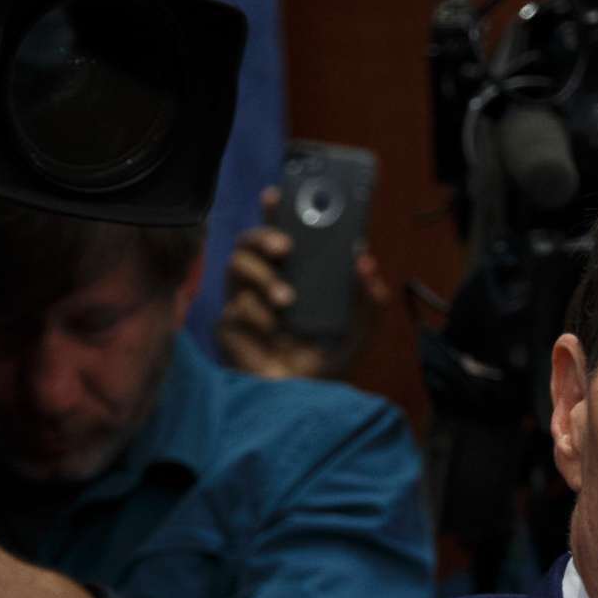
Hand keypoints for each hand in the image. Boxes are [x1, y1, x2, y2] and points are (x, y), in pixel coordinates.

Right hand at [215, 188, 388, 381]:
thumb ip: (369, 300)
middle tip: (285, 248)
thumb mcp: (359, 331)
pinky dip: (258, 318)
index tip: (277, 194)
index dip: (274, 211)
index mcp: (292, 276)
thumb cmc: (328, 363)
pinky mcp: (228, 327)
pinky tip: (272, 334)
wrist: (306, 403)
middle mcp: (263, 283)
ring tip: (286, 301)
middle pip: (248, 242)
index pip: (279, 234)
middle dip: (263, 236)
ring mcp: (243, 303)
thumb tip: (366, 261)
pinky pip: (237, 308)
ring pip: (236, 267)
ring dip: (262, 278)